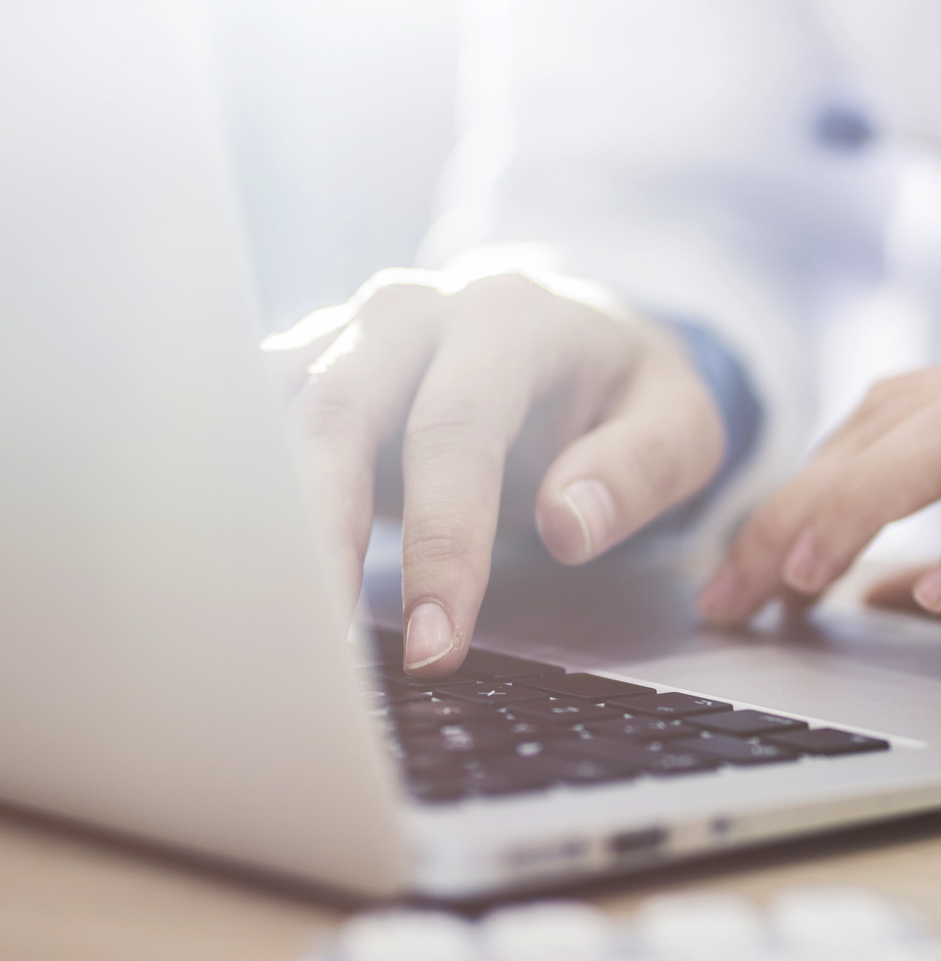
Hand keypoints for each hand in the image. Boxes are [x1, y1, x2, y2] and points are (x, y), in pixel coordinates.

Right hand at [266, 265, 724, 676]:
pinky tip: (241, 569)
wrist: (581, 328)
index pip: (457, 429)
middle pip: (339, 412)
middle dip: (325, 536)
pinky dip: (245, 494)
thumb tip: (566, 527)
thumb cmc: (628, 390)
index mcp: (511, 316)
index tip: (438, 643)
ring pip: (279, 415)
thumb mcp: (680, 424)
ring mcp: (352, 333)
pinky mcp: (314, 367)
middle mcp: (415, 311)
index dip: (443, 541)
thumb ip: (636, 471)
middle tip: (324, 649)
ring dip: (267, 519)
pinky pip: (256, 421)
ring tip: (269, 621)